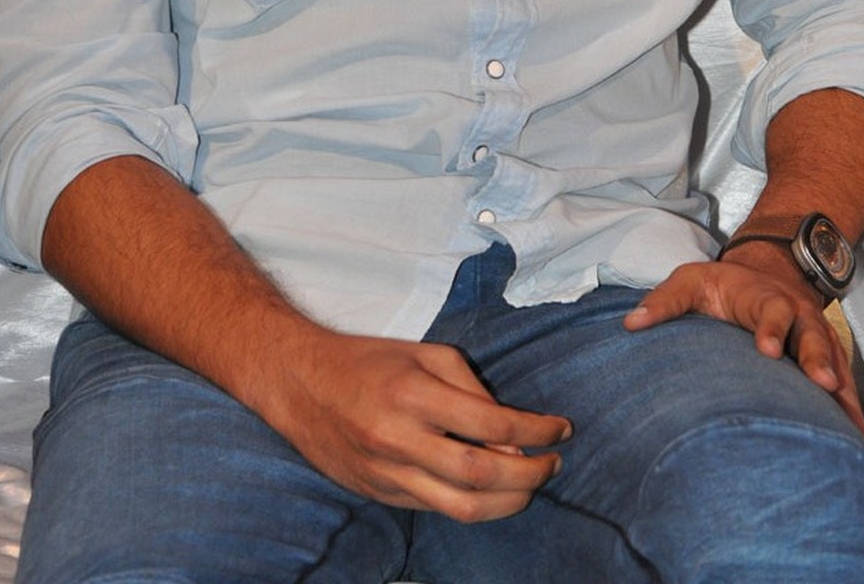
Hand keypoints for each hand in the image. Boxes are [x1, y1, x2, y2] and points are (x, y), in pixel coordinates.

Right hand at [257, 326, 571, 521]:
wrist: (301, 384)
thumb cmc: (369, 361)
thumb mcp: (425, 354)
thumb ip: (472, 391)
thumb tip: (512, 438)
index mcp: (415, 394)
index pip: (492, 424)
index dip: (537, 431)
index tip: (562, 430)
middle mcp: (400, 439)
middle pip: (482, 476)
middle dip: (531, 475)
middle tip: (554, 464)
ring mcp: (388, 473)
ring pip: (463, 508)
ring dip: (509, 502)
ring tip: (531, 484)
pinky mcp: (381, 495)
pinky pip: (438, 509)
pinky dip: (473, 504)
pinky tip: (492, 490)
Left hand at [623, 252, 863, 433]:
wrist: (763, 272)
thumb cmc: (720, 285)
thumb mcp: (689, 281)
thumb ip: (664, 302)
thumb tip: (630, 324)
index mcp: (762, 296)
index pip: (770, 310)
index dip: (771, 328)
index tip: (768, 350)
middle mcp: (795, 314)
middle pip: (811, 334)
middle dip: (816, 358)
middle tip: (822, 384)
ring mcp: (813, 334)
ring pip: (832, 357)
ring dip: (839, 385)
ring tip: (845, 415)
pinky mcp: (823, 355)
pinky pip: (841, 378)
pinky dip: (848, 403)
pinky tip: (852, 432)